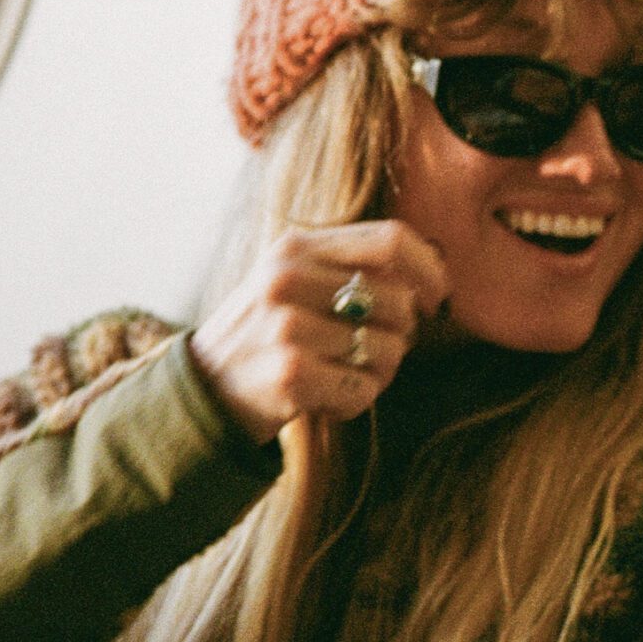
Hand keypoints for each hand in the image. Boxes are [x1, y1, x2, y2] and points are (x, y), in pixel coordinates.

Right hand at [187, 220, 451, 440]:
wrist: (206, 389)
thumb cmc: (267, 335)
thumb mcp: (294, 281)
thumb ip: (349, 267)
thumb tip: (428, 278)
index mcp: (296, 247)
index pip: (390, 239)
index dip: (428, 268)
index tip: (436, 297)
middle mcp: (288, 278)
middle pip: (398, 299)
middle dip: (402, 334)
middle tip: (370, 352)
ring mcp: (287, 326)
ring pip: (389, 349)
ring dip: (379, 373)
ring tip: (342, 376)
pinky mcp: (291, 373)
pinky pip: (364, 389)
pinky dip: (354, 402)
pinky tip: (324, 400)